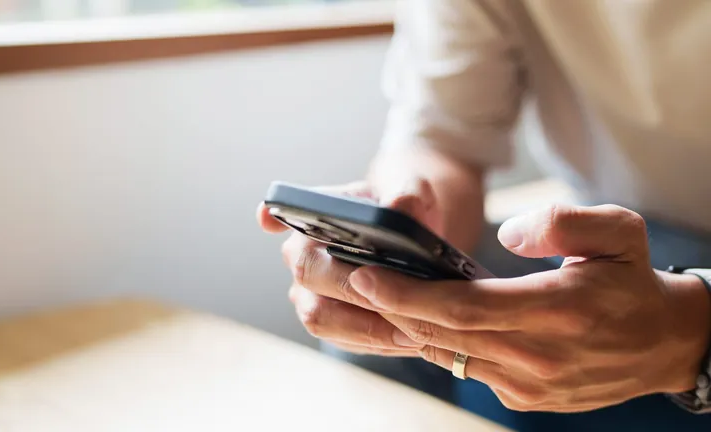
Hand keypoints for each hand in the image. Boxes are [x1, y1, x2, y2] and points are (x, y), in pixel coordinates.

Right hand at [257, 148, 484, 355]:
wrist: (417, 246)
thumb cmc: (407, 214)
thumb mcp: (414, 196)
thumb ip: (409, 196)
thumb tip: (397, 208)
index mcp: (314, 217)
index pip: (281, 212)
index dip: (273, 216)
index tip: (269, 217)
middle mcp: (303, 254)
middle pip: (309, 275)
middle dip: (355, 292)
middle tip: (400, 301)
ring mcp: (310, 293)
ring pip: (321, 318)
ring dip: (366, 327)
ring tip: (412, 330)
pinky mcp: (331, 325)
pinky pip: (345, 340)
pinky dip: (376, 342)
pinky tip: (410, 339)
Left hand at [348, 204, 710, 411]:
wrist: (665, 342)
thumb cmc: (634, 280)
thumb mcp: (618, 232)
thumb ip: (563, 223)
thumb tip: (508, 235)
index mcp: (557, 312)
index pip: (463, 306)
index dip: (409, 292)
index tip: (367, 275)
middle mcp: (538, 357)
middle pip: (444, 334)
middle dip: (391, 308)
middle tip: (352, 281)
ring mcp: (530, 385)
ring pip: (450, 356)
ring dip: (406, 327)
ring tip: (374, 298)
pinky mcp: (526, 399)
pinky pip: (467, 370)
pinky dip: (438, 345)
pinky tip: (418, 321)